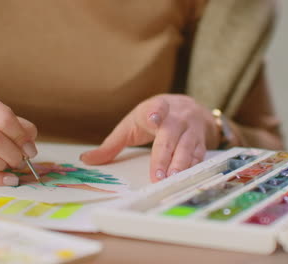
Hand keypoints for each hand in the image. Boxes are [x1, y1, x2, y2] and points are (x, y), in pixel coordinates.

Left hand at [80, 94, 219, 181]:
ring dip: (181, 164)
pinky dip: (193, 167)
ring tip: (172, 180)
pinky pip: (199, 154)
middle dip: (164, 155)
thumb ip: (111, 144)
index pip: (157, 108)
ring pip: (188, 146)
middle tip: (158, 175)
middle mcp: (177, 116)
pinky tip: (186, 179)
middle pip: (170, 135)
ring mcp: (191, 129)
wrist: (189, 107)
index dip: (156, 112)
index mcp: (156, 108)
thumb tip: (86, 160)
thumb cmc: (153, 117)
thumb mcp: (131, 125)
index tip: (153, 118)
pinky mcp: (201, 141)